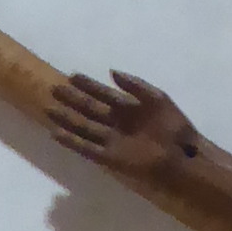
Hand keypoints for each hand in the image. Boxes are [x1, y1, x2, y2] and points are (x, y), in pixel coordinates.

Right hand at [49, 70, 197, 180]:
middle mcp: (117, 123)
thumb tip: (111, 72)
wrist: (182, 156)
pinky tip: (56, 134)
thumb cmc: (175, 128)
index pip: (103, 93)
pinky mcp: (110, 158)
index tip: (72, 75)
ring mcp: (112, 140)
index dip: (88, 84)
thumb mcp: (158, 98)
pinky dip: (72, 142)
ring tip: (48, 109)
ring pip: (84, 127)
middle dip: (72, 99)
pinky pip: (87, 148)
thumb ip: (134, 85)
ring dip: (67, 119)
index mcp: (128, 107)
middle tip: (54, 88)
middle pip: (89, 108)